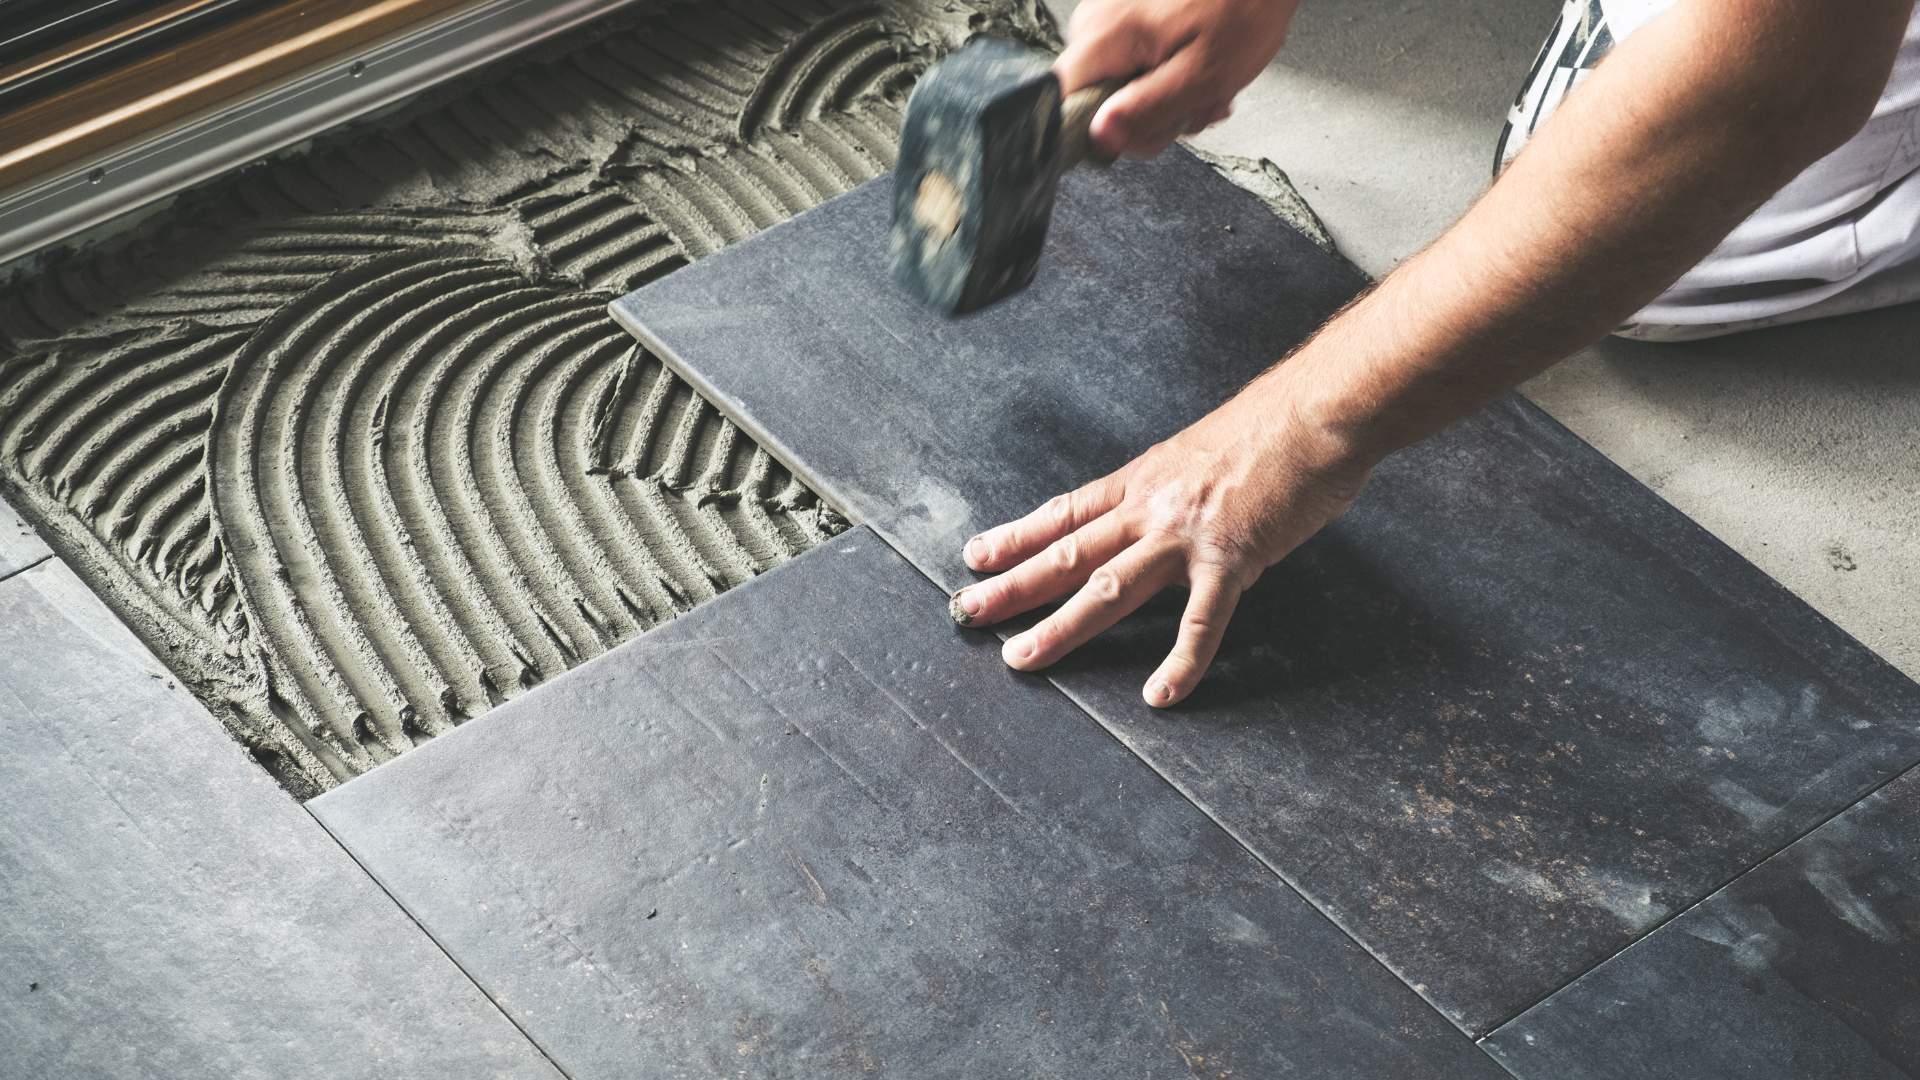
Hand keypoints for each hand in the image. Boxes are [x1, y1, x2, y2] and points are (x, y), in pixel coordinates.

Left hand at [950, 377, 1370, 705]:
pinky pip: (1200, 622)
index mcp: (1144, 480)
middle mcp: (1152, 506)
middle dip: (1012, 585)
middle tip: (965, 612)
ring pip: (1106, 588)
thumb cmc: (1272, 426)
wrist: (1319, 410)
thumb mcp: (1201, 452)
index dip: (1017, 536)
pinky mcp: (1232, 558)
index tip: (976, 557)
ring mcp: (1187, 534)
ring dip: (1059, 626)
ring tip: (1020, 657)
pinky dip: (1180, 663)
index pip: (1065, 513)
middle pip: (1067, 552)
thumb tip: (1163, 511)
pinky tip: (1160, 695)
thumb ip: (1175, 488)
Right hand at [1055, 0, 1301, 158]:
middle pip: (1095, 99)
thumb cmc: (1243, 8)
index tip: (1141, 132)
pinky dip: (1164, 74)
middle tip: (1194, 109)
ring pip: (1117, 85)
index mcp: (1106, 36)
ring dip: (1163, 98)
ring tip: (1205, 86)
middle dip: (1146, 116)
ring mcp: (1109, 16)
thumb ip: (1147, 109)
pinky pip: (1131, 63)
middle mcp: (1095, 23)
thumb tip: (1100, 139)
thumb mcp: (1202, 74)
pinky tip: (1196, 69)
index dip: (1098, 131)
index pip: (1063, 103)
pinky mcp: (1125, 15)